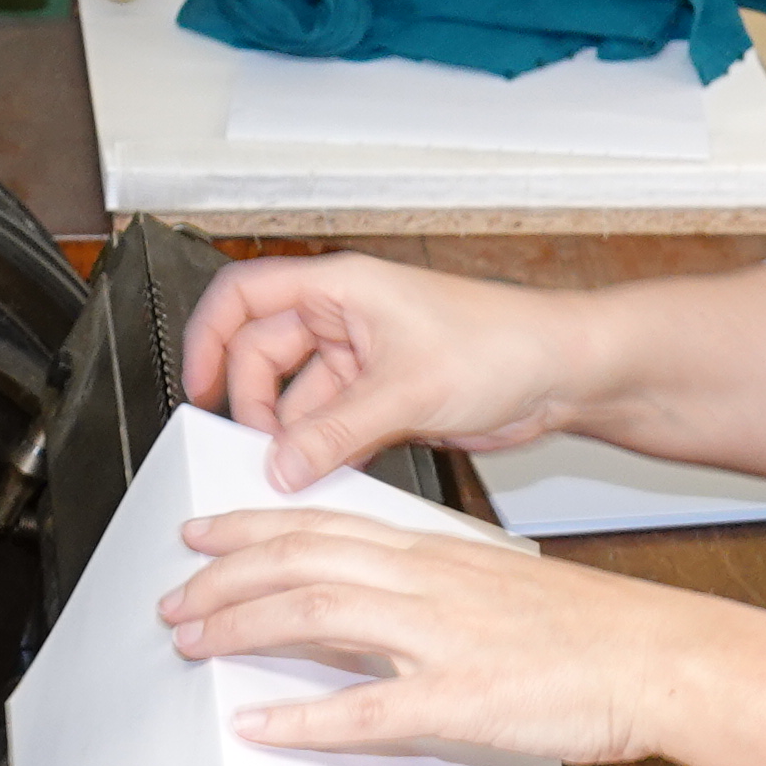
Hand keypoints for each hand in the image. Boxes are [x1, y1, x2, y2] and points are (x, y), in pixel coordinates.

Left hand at [159, 505, 765, 765]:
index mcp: (435, 554)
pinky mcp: (462, 700)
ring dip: (243, 627)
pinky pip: (368, 711)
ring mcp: (442, 638)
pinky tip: (261, 726)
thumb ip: (429, 587)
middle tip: (172, 596)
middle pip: (301, 562)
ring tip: (192, 642)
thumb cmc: (589, 630)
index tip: (199, 535)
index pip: (321, 527)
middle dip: (223, 577)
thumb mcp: (495, 585)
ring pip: (319, 615)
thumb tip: (372, 594)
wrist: (662, 654)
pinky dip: (306, 720)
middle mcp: (427, 583)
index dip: (249, 530)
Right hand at [179, 251, 765, 492]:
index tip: (199, 389)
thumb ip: (332, 431)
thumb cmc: (505, 344)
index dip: (209, 339)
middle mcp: (346, 319)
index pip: (244, 296)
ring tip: (292, 476)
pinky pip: (331, 427)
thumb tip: (279, 465)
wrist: (566, 374)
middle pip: (264, 358)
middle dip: (255, 405)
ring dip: (292, 439)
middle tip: (254, 454)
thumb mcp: (406, 389)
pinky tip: (325, 479)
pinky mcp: (385, 399)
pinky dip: (322, 453)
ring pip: (298, 401)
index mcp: (340, 287)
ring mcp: (365, 361)